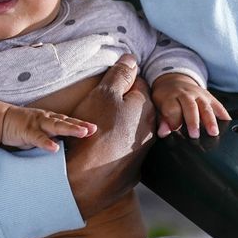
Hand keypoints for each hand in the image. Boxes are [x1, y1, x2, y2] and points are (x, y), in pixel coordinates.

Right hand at [0, 105, 95, 152]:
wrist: (0, 120)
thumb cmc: (23, 127)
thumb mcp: (41, 131)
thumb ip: (54, 136)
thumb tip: (69, 147)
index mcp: (51, 119)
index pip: (69, 121)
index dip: (82, 124)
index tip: (96, 129)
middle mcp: (46, 119)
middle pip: (66, 122)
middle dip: (80, 125)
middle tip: (94, 129)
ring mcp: (37, 124)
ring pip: (55, 126)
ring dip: (70, 129)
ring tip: (82, 133)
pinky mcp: (26, 131)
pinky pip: (38, 137)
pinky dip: (46, 143)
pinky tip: (54, 148)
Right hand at [64, 56, 155, 218]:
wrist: (86, 178)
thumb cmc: (94, 130)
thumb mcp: (104, 93)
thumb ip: (120, 74)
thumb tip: (132, 59)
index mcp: (147, 107)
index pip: (138, 82)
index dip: (119, 82)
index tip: (105, 89)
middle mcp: (151, 130)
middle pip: (136, 107)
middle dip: (121, 104)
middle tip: (98, 109)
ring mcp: (143, 152)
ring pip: (132, 130)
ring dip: (119, 126)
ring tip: (97, 130)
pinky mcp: (133, 170)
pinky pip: (125, 151)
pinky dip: (115, 147)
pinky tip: (100, 149)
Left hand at [151, 73, 230, 138]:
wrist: (174, 82)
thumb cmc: (166, 99)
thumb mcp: (158, 107)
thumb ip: (162, 121)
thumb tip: (163, 133)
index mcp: (170, 97)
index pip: (172, 108)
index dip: (173, 120)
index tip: (175, 130)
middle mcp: (186, 94)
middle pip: (190, 106)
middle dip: (193, 122)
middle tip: (195, 135)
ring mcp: (199, 94)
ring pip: (205, 106)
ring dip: (210, 120)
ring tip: (214, 132)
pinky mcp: (210, 97)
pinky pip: (218, 105)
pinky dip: (223, 115)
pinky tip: (227, 124)